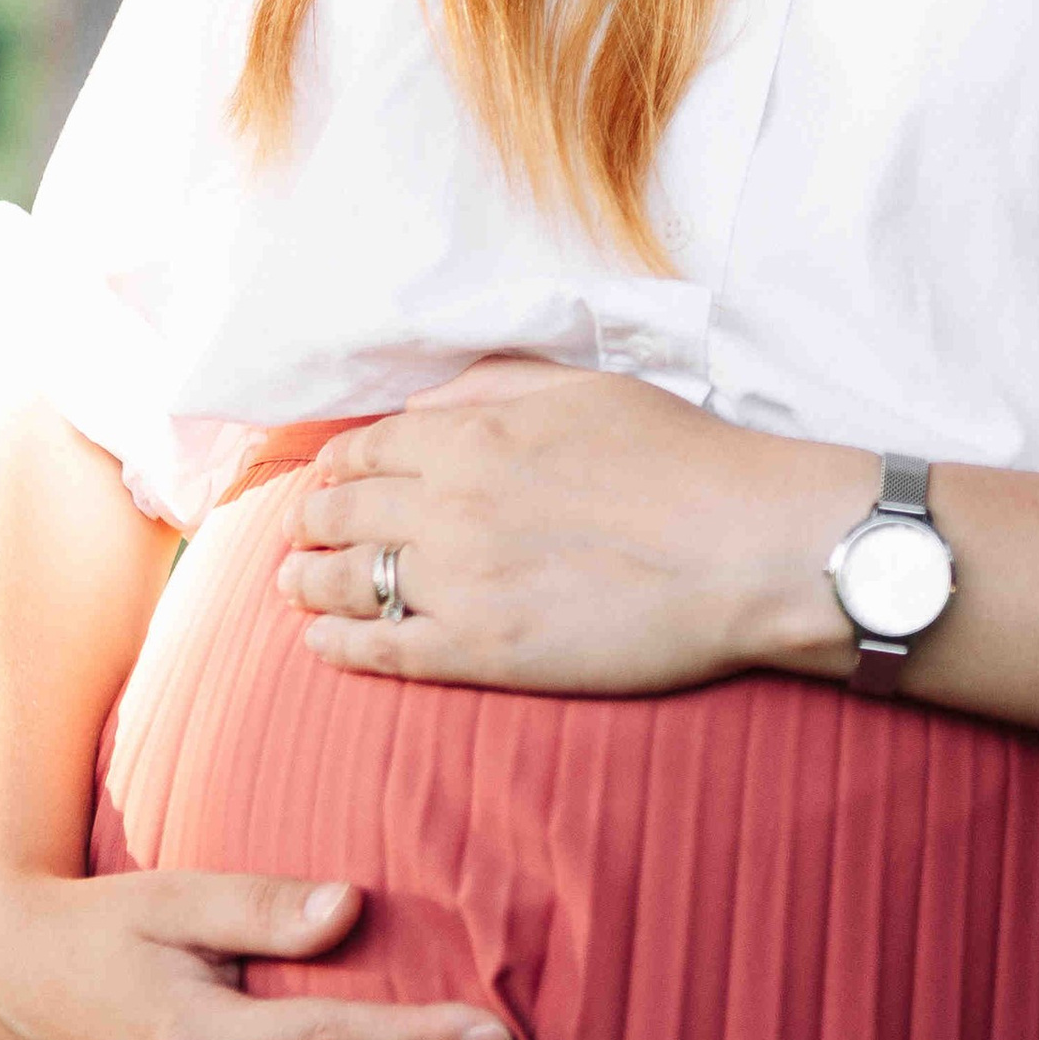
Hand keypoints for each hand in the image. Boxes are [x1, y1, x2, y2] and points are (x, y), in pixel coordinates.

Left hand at [279, 358, 866, 691]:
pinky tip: (322, 644)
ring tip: (295, 587)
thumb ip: (492, 388)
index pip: (366, 448)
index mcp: (470, 433)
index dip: (336, 466)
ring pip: (347, 580)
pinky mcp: (480, 651)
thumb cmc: (682, 459)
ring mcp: (457, 581)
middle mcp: (446, 502)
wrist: (743, 544)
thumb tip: (422, 406)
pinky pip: (382, 649)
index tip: (326, 480)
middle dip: (311, 522)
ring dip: (308, 581)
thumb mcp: (584, 389)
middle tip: (300, 536)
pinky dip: (340, 644)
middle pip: (343, 512)